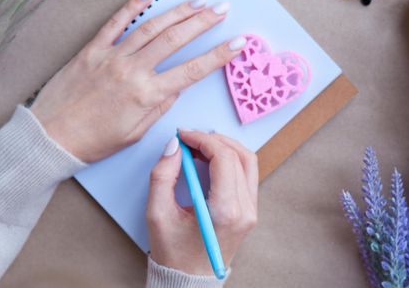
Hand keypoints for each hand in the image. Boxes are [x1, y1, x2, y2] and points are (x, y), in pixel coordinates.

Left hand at [30, 0, 244, 161]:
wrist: (53, 137)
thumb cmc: (95, 140)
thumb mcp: (136, 132)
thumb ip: (160, 106)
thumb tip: (177, 85)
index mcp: (147, 95)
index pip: (192, 70)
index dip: (218, 55)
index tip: (237, 44)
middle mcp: (133, 70)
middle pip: (175, 39)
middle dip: (203, 22)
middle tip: (221, 9)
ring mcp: (112, 56)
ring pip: (151, 27)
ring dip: (178, 12)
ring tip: (197, 2)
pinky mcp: (93, 49)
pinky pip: (116, 22)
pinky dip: (134, 7)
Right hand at [146, 130, 257, 274]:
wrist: (190, 280)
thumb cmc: (173, 253)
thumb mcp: (157, 214)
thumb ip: (162, 175)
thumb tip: (175, 146)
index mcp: (225, 211)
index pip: (224, 159)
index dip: (203, 139)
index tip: (184, 135)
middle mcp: (245, 210)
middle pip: (239, 156)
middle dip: (213, 140)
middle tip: (190, 138)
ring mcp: (251, 210)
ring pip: (248, 162)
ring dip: (225, 147)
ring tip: (200, 146)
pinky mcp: (250, 210)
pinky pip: (247, 174)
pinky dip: (230, 160)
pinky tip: (210, 159)